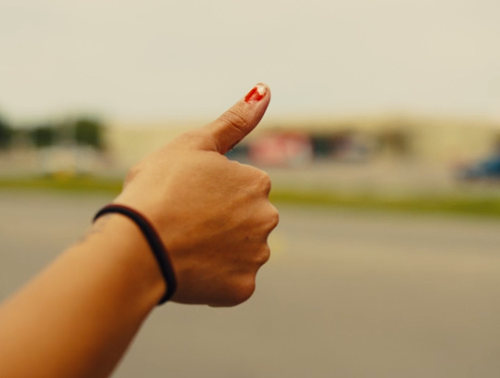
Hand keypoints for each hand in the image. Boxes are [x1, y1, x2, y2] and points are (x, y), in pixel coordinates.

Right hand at [113, 84, 278, 306]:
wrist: (137, 244)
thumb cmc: (160, 187)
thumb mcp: (195, 144)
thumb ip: (235, 120)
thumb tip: (264, 89)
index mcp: (257, 183)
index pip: (239, 188)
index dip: (209, 193)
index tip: (187, 196)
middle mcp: (267, 219)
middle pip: (243, 220)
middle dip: (220, 221)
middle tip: (184, 222)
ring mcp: (256, 256)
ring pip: (237, 251)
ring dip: (217, 250)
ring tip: (184, 245)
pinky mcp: (242, 289)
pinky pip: (231, 282)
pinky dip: (214, 278)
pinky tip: (190, 269)